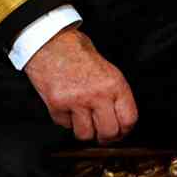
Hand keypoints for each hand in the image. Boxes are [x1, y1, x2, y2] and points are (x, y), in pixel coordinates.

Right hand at [22, 28, 137, 143]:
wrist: (47, 40)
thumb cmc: (75, 49)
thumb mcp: (105, 67)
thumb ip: (113, 91)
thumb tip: (117, 116)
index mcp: (114, 83)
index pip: (129, 119)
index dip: (124, 130)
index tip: (119, 131)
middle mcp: (97, 94)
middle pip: (109, 133)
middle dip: (104, 136)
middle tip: (99, 132)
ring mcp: (76, 100)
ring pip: (85, 134)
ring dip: (83, 129)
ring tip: (80, 118)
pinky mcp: (56, 103)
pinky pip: (64, 125)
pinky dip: (64, 119)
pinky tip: (64, 105)